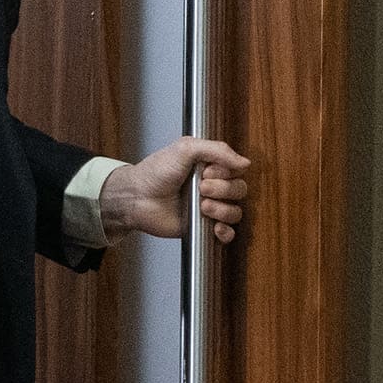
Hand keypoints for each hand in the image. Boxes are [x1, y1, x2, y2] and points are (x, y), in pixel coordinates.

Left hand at [99, 136, 251, 244]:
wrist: (137, 198)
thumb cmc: (155, 172)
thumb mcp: (185, 148)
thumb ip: (217, 150)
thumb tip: (245, 162)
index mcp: (210, 167)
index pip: (236, 170)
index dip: (225, 172)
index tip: (206, 171)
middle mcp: (212, 187)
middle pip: (239, 190)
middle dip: (223, 189)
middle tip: (201, 187)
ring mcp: (208, 208)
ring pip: (236, 212)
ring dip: (222, 209)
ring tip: (202, 206)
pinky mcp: (202, 227)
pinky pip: (228, 234)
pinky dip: (226, 232)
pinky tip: (215, 227)